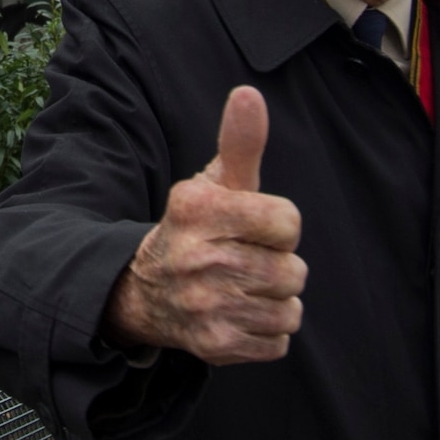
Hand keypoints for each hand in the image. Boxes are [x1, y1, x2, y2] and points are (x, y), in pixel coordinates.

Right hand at [103, 86, 306, 364]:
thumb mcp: (214, 184)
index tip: (251, 227)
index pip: (288, 222)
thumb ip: (239, 142)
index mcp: (198, 209)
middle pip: (293, 271)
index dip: (279, 226)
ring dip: (275, 302)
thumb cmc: (198, 228)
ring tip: (243, 289)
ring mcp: (205, 305)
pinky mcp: (214, 345)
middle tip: (245, 262)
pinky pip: (278, 342)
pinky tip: (238, 315)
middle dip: (278, 267)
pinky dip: (266, 332)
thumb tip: (249, 93)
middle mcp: (198, 258)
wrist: (146, 290)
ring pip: (290, 309)